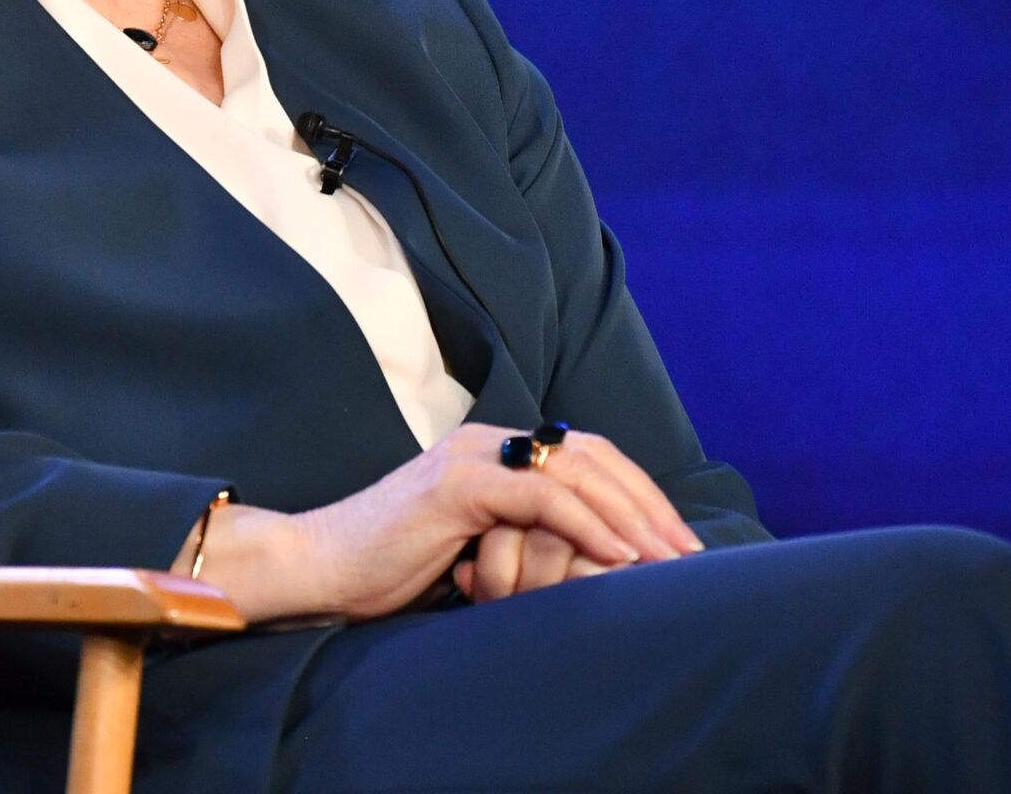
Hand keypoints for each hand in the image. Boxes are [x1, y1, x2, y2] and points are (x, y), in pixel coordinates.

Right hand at [185, 423, 700, 621]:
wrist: (321, 566)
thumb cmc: (392, 568)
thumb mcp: (476, 550)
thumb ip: (523, 540)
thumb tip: (590, 568)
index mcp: (497, 451)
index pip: (588, 456)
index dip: (639, 494)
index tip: (677, 544)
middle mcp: (490, 442)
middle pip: (594, 455)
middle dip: (649, 504)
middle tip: (690, 553)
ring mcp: (473, 457)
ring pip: (576, 470)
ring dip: (631, 516)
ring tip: (668, 559)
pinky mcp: (456, 484)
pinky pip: (540, 495)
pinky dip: (586, 524)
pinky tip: (619, 555)